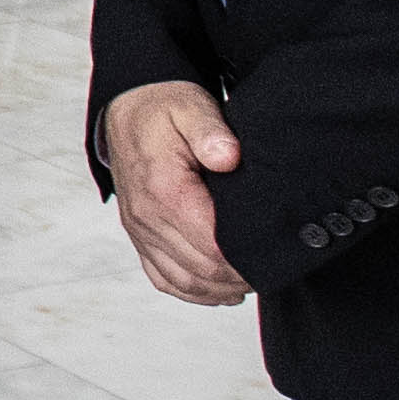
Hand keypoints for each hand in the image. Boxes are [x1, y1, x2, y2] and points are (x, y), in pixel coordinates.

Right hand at [102, 80, 252, 304]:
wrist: (129, 109)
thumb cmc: (164, 110)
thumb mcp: (191, 108)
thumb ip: (211, 132)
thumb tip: (228, 157)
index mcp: (163, 191)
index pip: (210, 245)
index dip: (243, 260)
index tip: (269, 258)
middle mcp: (146, 217)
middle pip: (199, 269)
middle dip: (237, 277)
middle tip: (270, 272)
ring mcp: (139, 230)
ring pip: (181, 281)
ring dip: (216, 290)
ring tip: (249, 284)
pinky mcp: (138, 235)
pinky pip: (161, 277)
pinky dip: (190, 291)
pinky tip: (217, 291)